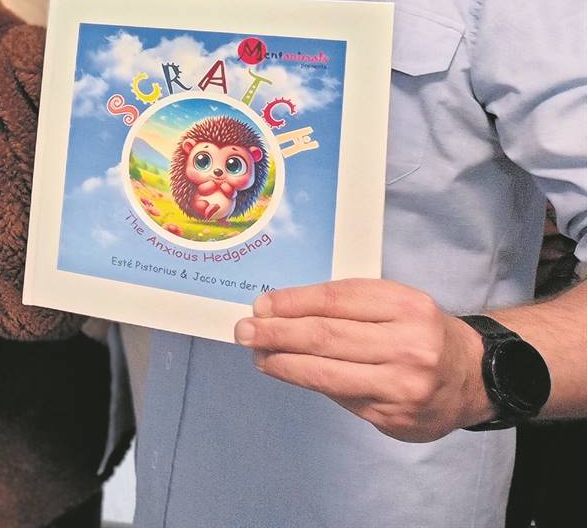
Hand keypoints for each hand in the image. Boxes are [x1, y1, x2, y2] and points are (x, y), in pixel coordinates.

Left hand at [234, 279, 491, 441]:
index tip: (261, 305)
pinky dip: (309, 382)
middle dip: (277, 334)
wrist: (473, 376)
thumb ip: (346, 305)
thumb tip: (280, 312)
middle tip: (245, 330)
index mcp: (407, 306)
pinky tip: (289, 372)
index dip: (292, 303)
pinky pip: (340, 397)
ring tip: (258, 354)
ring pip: (327, 373)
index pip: (334, 300)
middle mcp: (409, 346)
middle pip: (326, 337)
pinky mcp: (395, 417)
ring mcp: (403, 386)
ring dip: (283, 364)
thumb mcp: (394, 303)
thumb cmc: (420, 331)